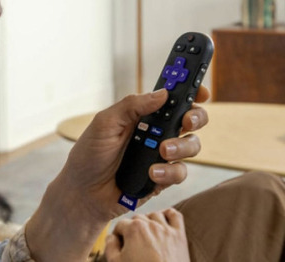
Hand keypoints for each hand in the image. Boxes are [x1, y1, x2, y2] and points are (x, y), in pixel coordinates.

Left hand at [25, 87, 208, 261]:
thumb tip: (162, 93)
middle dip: (196, 117)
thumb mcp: (105, 123)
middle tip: (186, 122)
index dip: (191, 91)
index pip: (174, 98)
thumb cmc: (90, 156)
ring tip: (162, 151)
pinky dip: (169, 172)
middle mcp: (158, 132)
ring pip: (192, 145)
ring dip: (182, 146)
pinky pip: (180, 172)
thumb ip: (132, 106)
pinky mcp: (164, 178)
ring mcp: (163, 155)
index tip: (200, 90)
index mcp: (145, 115)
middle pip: (193, 119)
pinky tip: (152, 172)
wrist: (84, 194)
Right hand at [105, 208, 189, 261]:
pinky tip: (164, 223)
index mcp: (134, 229)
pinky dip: (168, 215)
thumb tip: (112, 237)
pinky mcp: (180, 235)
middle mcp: (151, 224)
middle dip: (132, 229)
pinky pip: (175, 215)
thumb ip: (110, 246)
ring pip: (155, 214)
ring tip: (146, 235)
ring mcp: (167, 229)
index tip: (120, 245)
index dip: (118, 235)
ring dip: (149, 221)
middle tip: (132, 244)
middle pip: (137, 219)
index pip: (121, 225)